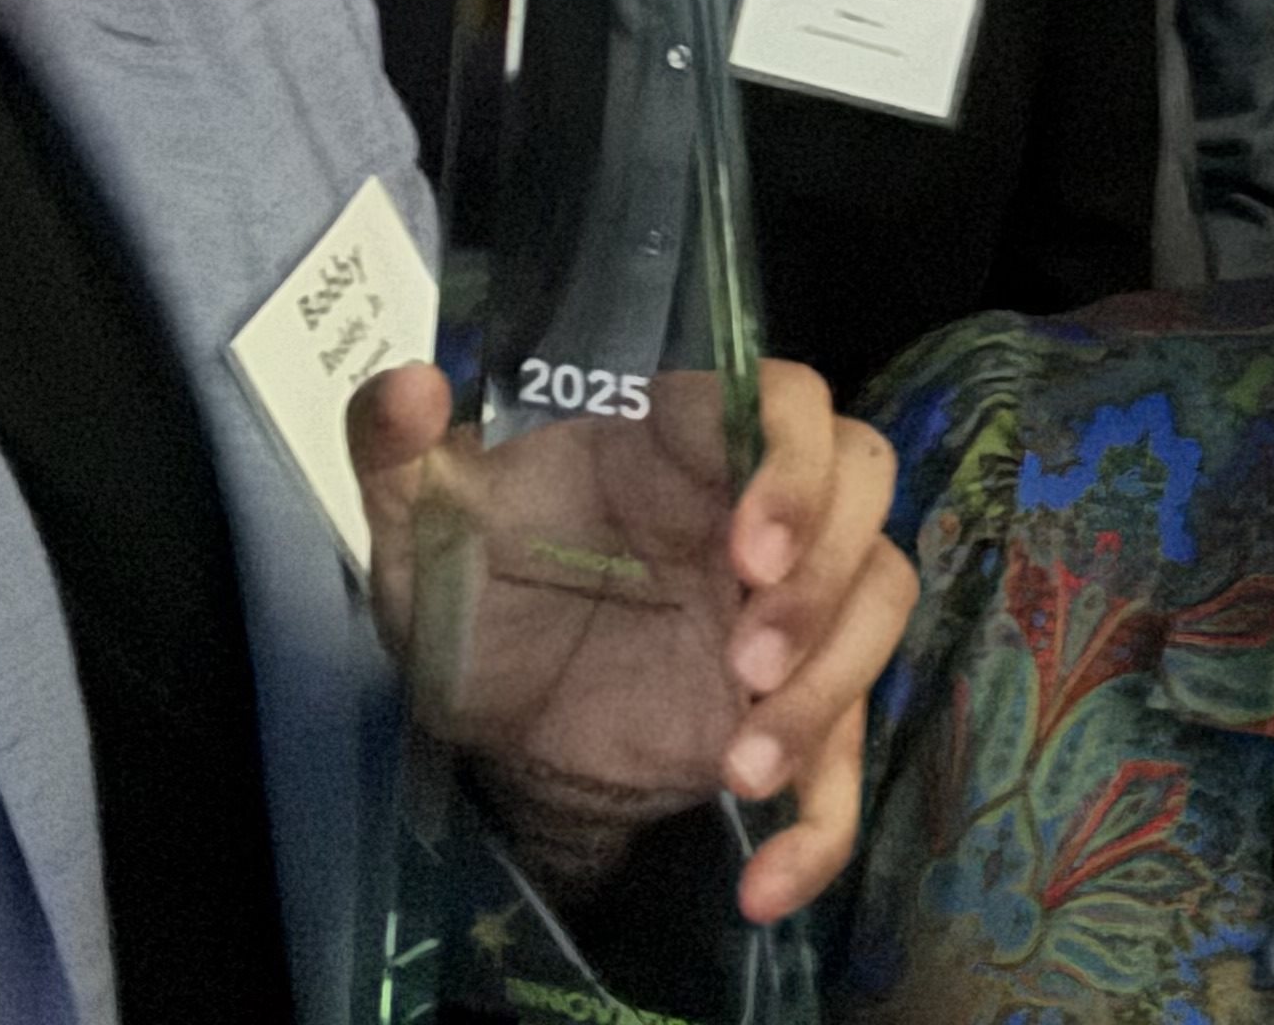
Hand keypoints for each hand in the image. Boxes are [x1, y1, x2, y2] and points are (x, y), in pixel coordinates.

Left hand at [347, 359, 910, 924]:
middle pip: (866, 492)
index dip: (794, 463)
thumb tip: (412, 386)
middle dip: (826, 576)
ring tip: (738, 766)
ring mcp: (785, 609)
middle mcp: (751, 508)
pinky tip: (765, 887)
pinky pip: (845, 763)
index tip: (750, 549)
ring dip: (831, 686)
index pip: (786, 402)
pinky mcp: (789, 713)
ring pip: (878, 608)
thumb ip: (396, 449)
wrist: (487, 722)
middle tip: (747, 659)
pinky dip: (823, 828)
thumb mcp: (417, 523)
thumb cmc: (471, 591)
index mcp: (676, 440)